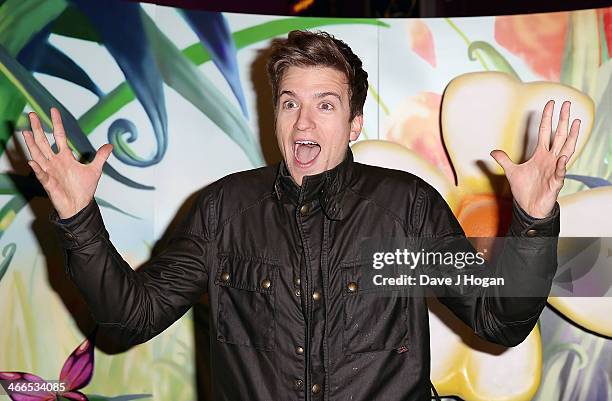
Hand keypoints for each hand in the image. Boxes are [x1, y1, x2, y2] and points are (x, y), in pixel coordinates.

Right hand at [22, 108, 112, 218]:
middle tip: (31, 114)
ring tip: (25, 132)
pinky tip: (33, 161)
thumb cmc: (83, 189)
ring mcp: (50, 171)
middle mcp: (55, 162)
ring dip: (32, 144)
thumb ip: (101, 157)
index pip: (59, 136)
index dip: (57, 123)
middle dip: (37, 128)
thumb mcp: (95, 170)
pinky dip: (37, 168)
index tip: (53, 110)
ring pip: (38, 155)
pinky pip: (41, 175)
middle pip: (44, 141)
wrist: (79, 206)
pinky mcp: (49, 183)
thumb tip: (109, 145)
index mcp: (66, 157)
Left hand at [490, 100, 580, 217]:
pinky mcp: (555, 183)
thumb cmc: (525, 190)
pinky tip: (562, 158)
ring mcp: (554, 170)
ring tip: (576, 123)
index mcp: (541, 155)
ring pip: (566, 150)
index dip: (547, 118)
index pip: (545, 132)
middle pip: (559, 136)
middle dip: (563, 120)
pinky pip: (560, 173)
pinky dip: (560, 166)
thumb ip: (504, 160)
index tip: (550, 103)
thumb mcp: (511, 172)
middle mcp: (550, 159)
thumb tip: (493, 151)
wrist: (529, 208)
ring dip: (571, 137)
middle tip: (568, 104)